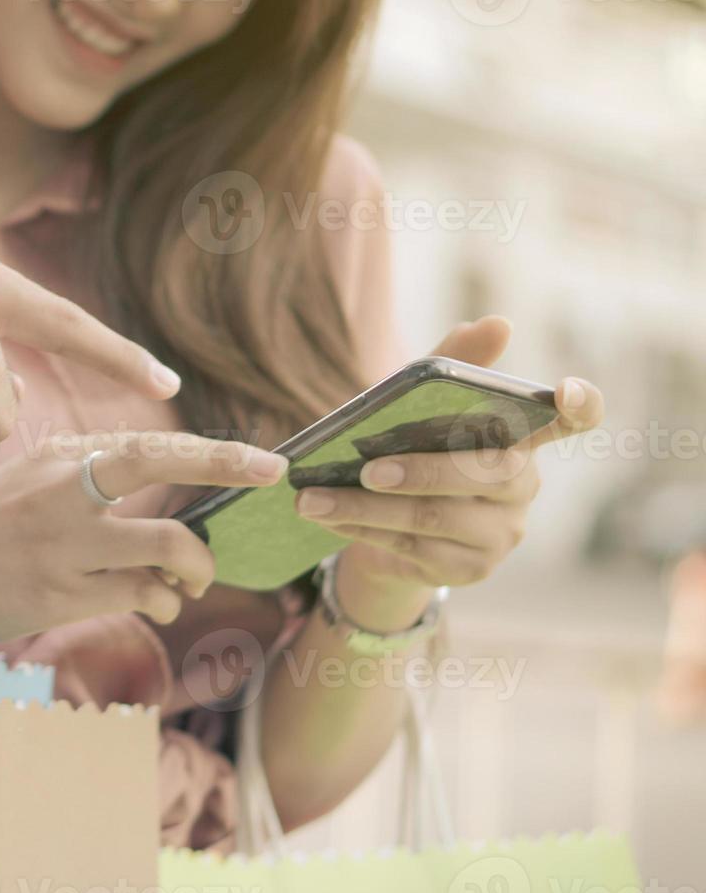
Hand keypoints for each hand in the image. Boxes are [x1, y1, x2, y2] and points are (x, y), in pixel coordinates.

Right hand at [0, 431, 285, 640]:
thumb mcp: (27, 482)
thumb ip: (88, 473)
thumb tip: (169, 471)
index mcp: (57, 457)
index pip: (151, 445)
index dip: (216, 452)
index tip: (267, 460)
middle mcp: (62, 490)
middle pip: (161, 462)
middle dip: (227, 464)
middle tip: (272, 475)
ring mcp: (64, 543)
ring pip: (169, 545)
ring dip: (198, 566)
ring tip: (192, 578)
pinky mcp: (62, 594)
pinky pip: (144, 594)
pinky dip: (163, 600)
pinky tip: (154, 601)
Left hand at [294, 317, 603, 601]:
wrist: (384, 526)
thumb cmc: (409, 450)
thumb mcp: (419, 406)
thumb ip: (451, 366)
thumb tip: (495, 323)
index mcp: (523, 436)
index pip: (576, 419)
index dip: (581, 405)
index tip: (566, 390)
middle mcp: (523, 485)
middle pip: (486, 474)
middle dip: (422, 472)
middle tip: (366, 470)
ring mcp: (501, 533)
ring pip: (435, 518)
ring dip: (366, 508)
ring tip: (311, 499)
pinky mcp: (470, 569)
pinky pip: (411, 549)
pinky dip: (362, 530)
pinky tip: (326, 518)